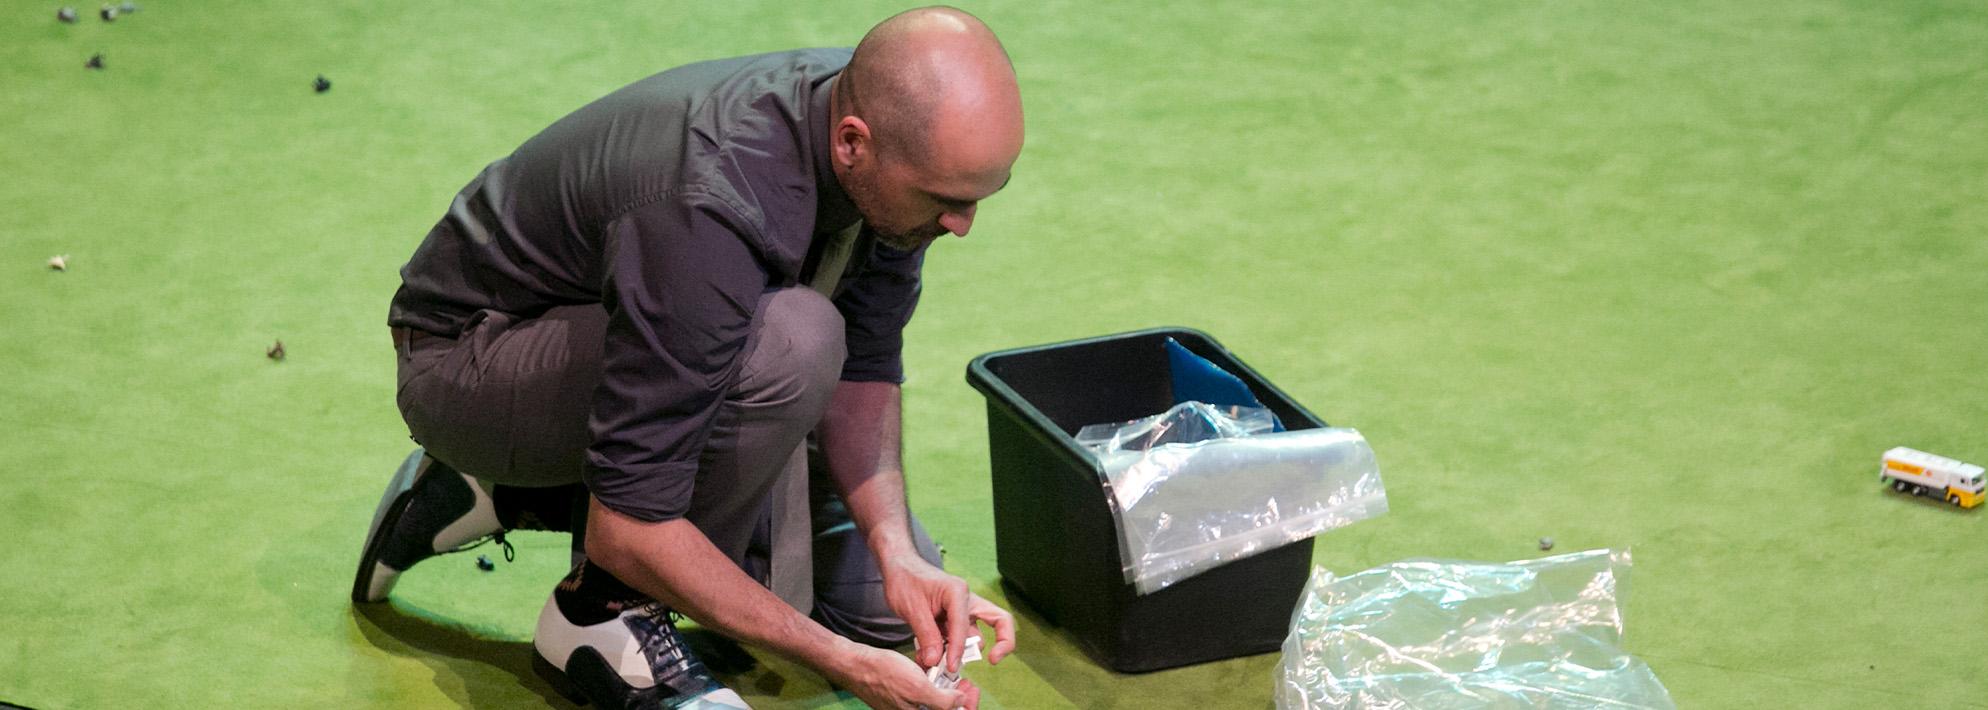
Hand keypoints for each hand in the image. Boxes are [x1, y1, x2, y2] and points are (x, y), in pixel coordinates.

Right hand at [827, 641, 978, 709]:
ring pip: (936, 703)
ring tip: (949, 674)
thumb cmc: (885, 675)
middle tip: (965, 681)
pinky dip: (931, 684)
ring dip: (946, 689)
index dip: (967, 707)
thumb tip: (961, 703)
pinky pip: (924, 695)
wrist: (858, 666)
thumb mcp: (918, 688)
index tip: (971, 689)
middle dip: (959, 698)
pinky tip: (933, 670)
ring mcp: (909, 707)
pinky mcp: (904, 698)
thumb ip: (942, 701)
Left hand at [880, 554, 1017, 672]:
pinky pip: (960, 638)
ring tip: (934, 661)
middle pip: (999, 620)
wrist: (899, 569)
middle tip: (993, 660)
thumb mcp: (912, 609)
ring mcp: (964, 610)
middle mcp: (967, 601)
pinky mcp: (956, 619)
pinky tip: (930, 655)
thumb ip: (926, 636)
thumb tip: (935, 662)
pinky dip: (949, 650)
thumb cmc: (905, 580)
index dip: (959, 649)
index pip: (965, 626)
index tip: (951, 667)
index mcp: (957, 592)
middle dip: (999, 643)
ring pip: (975, 636)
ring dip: (960, 652)